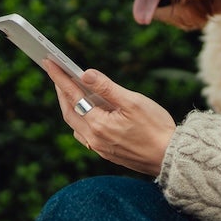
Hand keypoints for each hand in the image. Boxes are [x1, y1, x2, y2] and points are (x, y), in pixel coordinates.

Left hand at [44, 60, 175, 176]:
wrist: (171, 158)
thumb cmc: (156, 128)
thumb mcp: (133, 102)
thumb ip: (107, 88)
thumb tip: (85, 74)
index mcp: (98, 124)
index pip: (72, 95)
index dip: (59, 77)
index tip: (49, 62)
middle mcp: (94, 139)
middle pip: (69, 111)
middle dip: (61, 91)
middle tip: (56, 73)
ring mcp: (100, 148)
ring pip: (76, 124)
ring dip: (70, 106)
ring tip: (69, 90)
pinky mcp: (107, 153)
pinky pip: (85, 135)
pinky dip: (81, 119)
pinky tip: (88, 112)